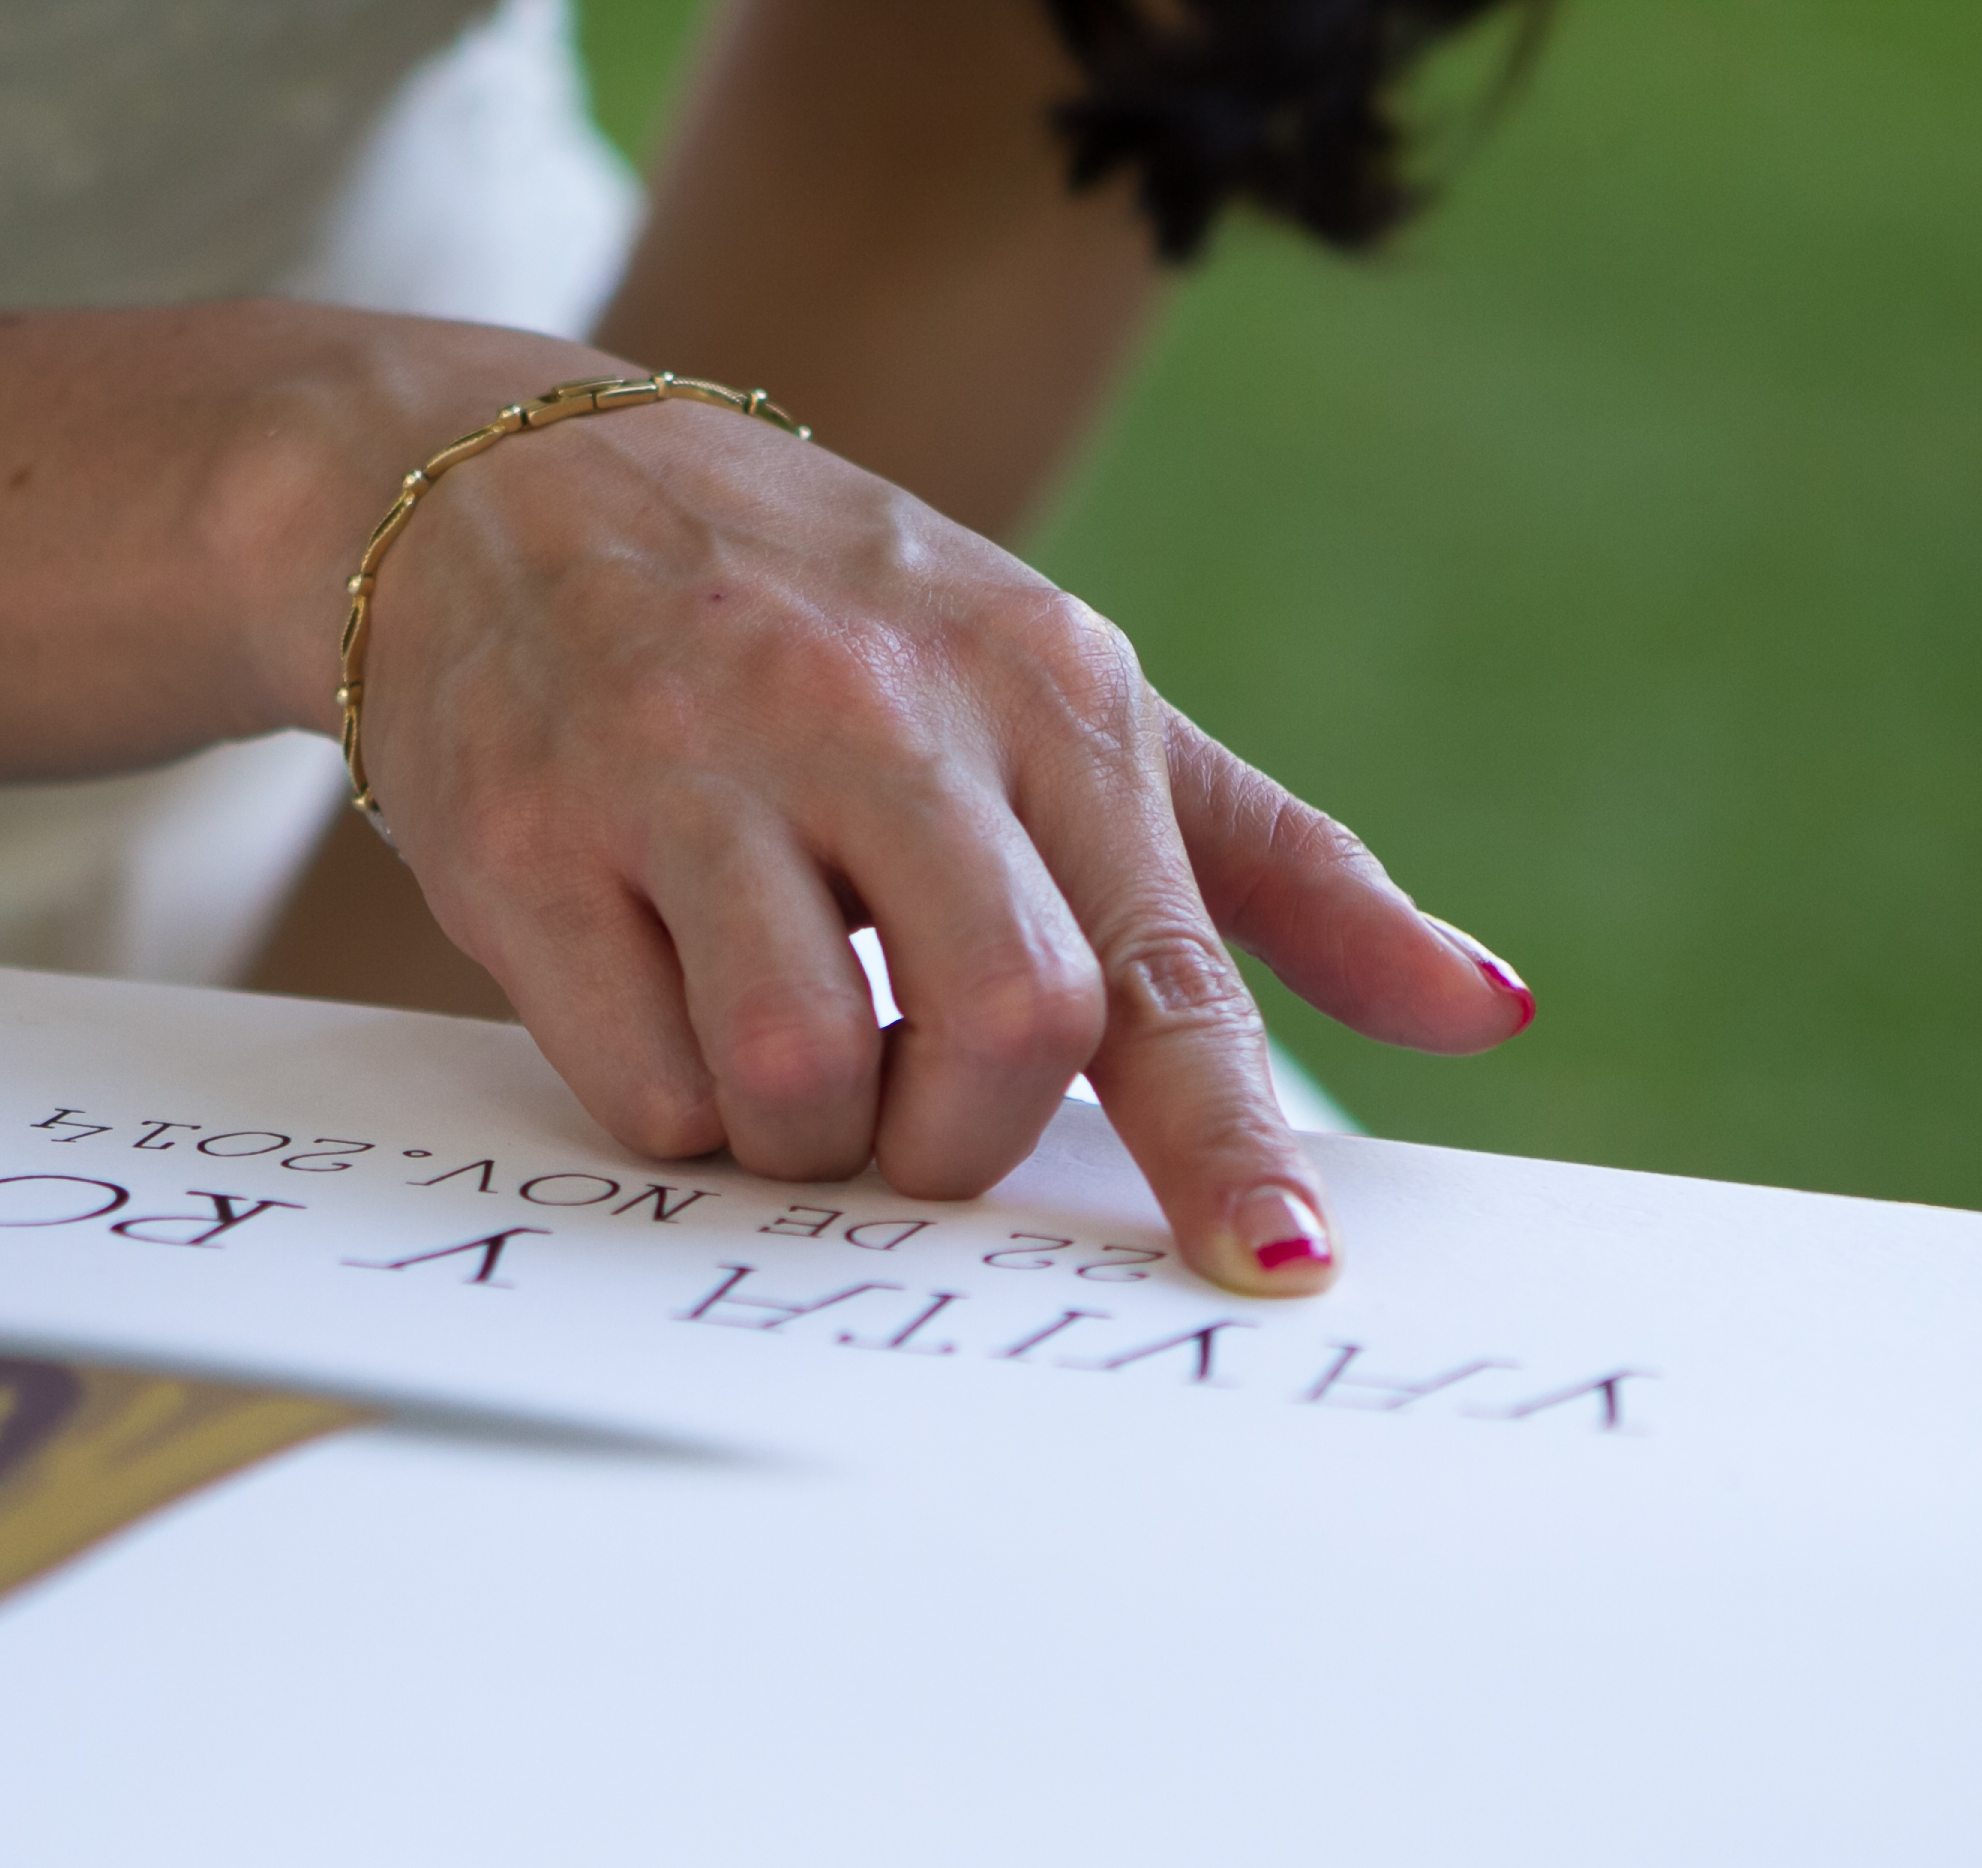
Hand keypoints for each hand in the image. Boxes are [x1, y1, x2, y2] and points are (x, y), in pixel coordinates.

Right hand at [348, 393, 1532, 1295]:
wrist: (500, 486)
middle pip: (1004, 1029)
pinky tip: (661, 998)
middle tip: (913, 1111)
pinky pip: (646, 1083)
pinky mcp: (530, 841)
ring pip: (803, 1080)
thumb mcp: (1057, 690)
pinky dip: (675, 1103)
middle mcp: (871, 714)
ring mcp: (687, 770)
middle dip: (964, 1136)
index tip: (1279, 1267)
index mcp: (1040, 690)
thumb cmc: (822, 619)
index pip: (1163, 960)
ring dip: (806, 1134)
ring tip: (776, 1040)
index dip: (1225, 1138)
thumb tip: (1481, 1013)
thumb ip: (1266, 865)